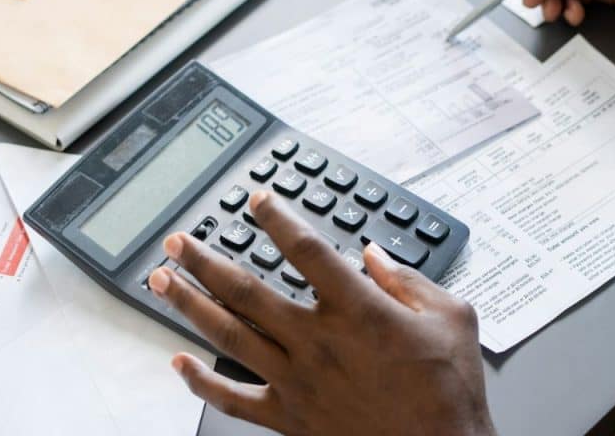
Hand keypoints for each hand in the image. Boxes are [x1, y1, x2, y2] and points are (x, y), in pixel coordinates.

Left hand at [147, 192, 495, 435]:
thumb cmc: (449, 392)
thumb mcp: (452, 318)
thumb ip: (409, 280)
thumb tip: (374, 256)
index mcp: (358, 310)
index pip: (306, 250)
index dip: (277, 218)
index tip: (257, 200)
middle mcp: (318, 342)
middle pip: (247, 290)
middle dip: (205, 260)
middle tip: (178, 241)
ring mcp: (299, 380)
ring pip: (230, 335)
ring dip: (191, 305)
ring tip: (162, 282)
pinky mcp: (291, 417)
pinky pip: (235, 399)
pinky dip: (202, 383)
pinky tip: (179, 365)